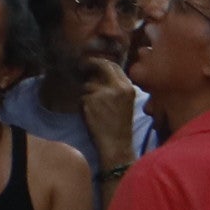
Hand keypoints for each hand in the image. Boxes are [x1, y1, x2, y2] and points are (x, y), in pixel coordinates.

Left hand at [78, 44, 140, 167]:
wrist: (116, 145)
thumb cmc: (119, 127)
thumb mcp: (125, 102)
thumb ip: (116, 87)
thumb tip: (99, 73)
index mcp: (128, 87)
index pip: (114, 65)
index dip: (102, 63)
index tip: (93, 64)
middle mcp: (117, 87)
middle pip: (101, 66)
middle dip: (90, 65)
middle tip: (81, 67)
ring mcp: (103, 93)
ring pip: (88, 85)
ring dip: (86, 94)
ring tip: (92, 109)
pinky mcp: (90, 101)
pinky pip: (82, 97)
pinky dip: (82, 105)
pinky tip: (90, 116)